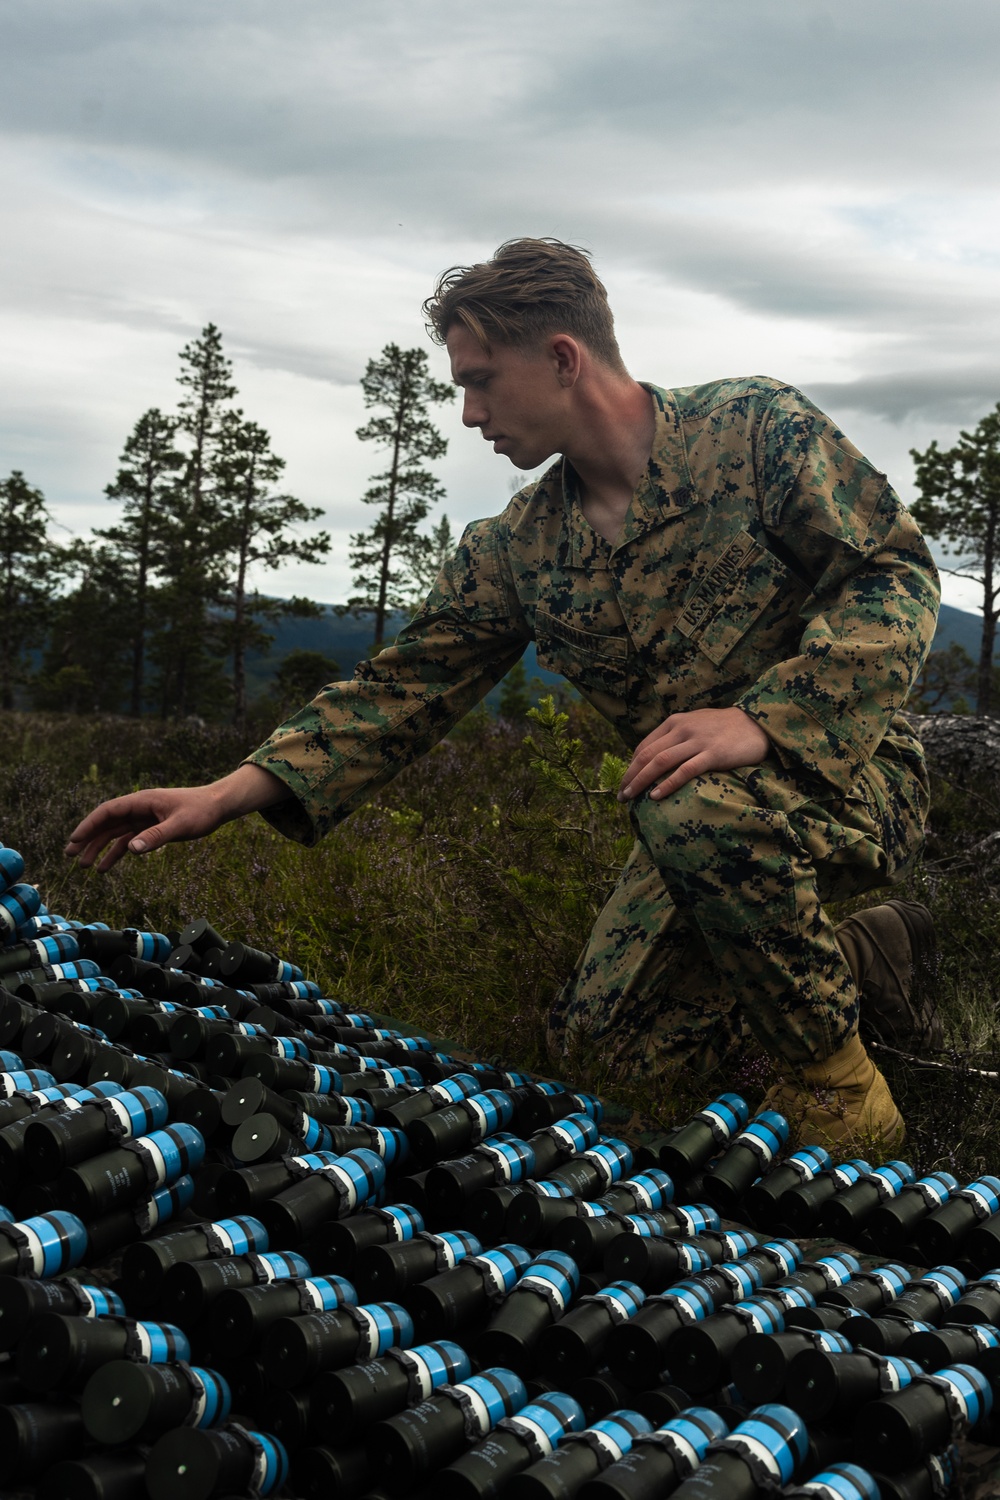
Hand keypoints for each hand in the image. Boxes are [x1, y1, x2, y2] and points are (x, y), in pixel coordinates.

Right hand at [64, 764, 289, 872]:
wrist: (218, 806)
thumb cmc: (201, 811)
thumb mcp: (180, 825)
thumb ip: (156, 837)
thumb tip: (131, 849)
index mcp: (142, 801)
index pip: (108, 811)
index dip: (89, 825)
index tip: (74, 839)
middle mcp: (139, 808)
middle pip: (107, 823)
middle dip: (88, 838)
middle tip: (70, 855)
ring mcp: (144, 818)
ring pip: (115, 833)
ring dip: (99, 848)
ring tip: (84, 866)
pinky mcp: (151, 828)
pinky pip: (129, 840)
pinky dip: (117, 852)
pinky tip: (106, 867)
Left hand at [617, 707, 769, 801]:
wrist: (757, 725)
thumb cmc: (724, 728)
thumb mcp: (695, 724)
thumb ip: (676, 736)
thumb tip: (655, 757)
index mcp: (675, 722)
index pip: (644, 746)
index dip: (631, 767)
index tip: (625, 783)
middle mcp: (682, 729)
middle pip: (647, 755)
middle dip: (630, 776)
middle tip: (620, 796)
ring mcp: (697, 741)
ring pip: (660, 762)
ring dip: (641, 781)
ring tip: (630, 797)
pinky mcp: (713, 754)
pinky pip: (685, 771)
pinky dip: (667, 784)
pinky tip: (656, 796)